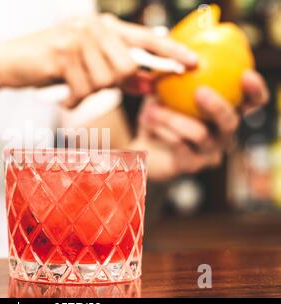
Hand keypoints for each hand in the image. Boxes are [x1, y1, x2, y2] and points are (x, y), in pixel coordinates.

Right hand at [0, 14, 196, 107]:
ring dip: (89, 92)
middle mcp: (96, 27)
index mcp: (106, 28)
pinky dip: (74, 100)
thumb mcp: (89, 69)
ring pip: (104, 80)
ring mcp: (79, 38)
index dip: (171, 52)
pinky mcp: (63, 53)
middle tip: (90, 84)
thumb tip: (149, 85)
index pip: (146, 39)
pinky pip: (83, 89)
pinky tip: (64, 97)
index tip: (194, 63)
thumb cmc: (53, 65)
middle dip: (113, 85)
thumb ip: (120, 75)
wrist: (12, 60)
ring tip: (72, 86)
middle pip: (126, 67)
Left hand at [133, 70, 268, 180]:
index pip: (250, 103)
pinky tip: (148, 121)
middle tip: (200, 91)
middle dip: (217, 106)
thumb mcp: (164, 90)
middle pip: (230, 121)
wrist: (141, 146)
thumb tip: (172, 44)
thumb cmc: (158, 114)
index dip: (254, 91)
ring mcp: (209, 153)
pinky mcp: (191, 165)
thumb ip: (173, 72)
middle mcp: (223, 134)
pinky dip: (162, 130)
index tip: (246, 75)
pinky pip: (179, 146)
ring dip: (174, 118)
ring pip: (200, 134)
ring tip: (152, 107)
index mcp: (224, 113)